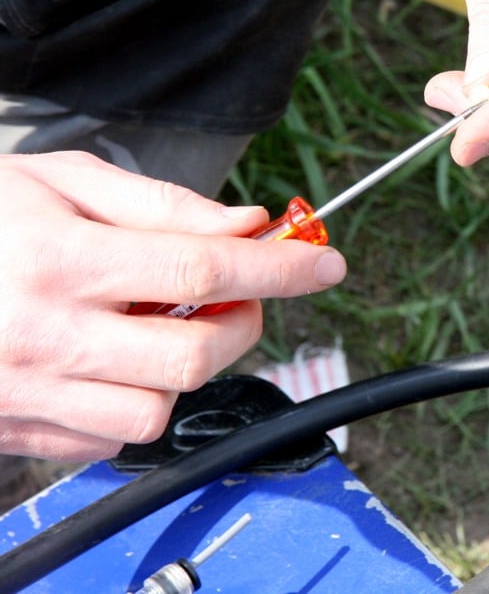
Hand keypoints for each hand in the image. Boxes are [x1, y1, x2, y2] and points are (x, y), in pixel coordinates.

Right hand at [0, 152, 346, 460]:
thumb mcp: (59, 180)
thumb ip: (160, 205)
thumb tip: (245, 225)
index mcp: (58, 260)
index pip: (202, 270)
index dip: (280, 268)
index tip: (325, 263)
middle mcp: (42, 334)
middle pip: (193, 356)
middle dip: (243, 323)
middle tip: (239, 292)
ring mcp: (24, 391)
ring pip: (156, 412)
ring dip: (187, 370)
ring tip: (165, 325)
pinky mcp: (13, 429)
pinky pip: (107, 440)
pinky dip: (135, 403)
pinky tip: (117, 359)